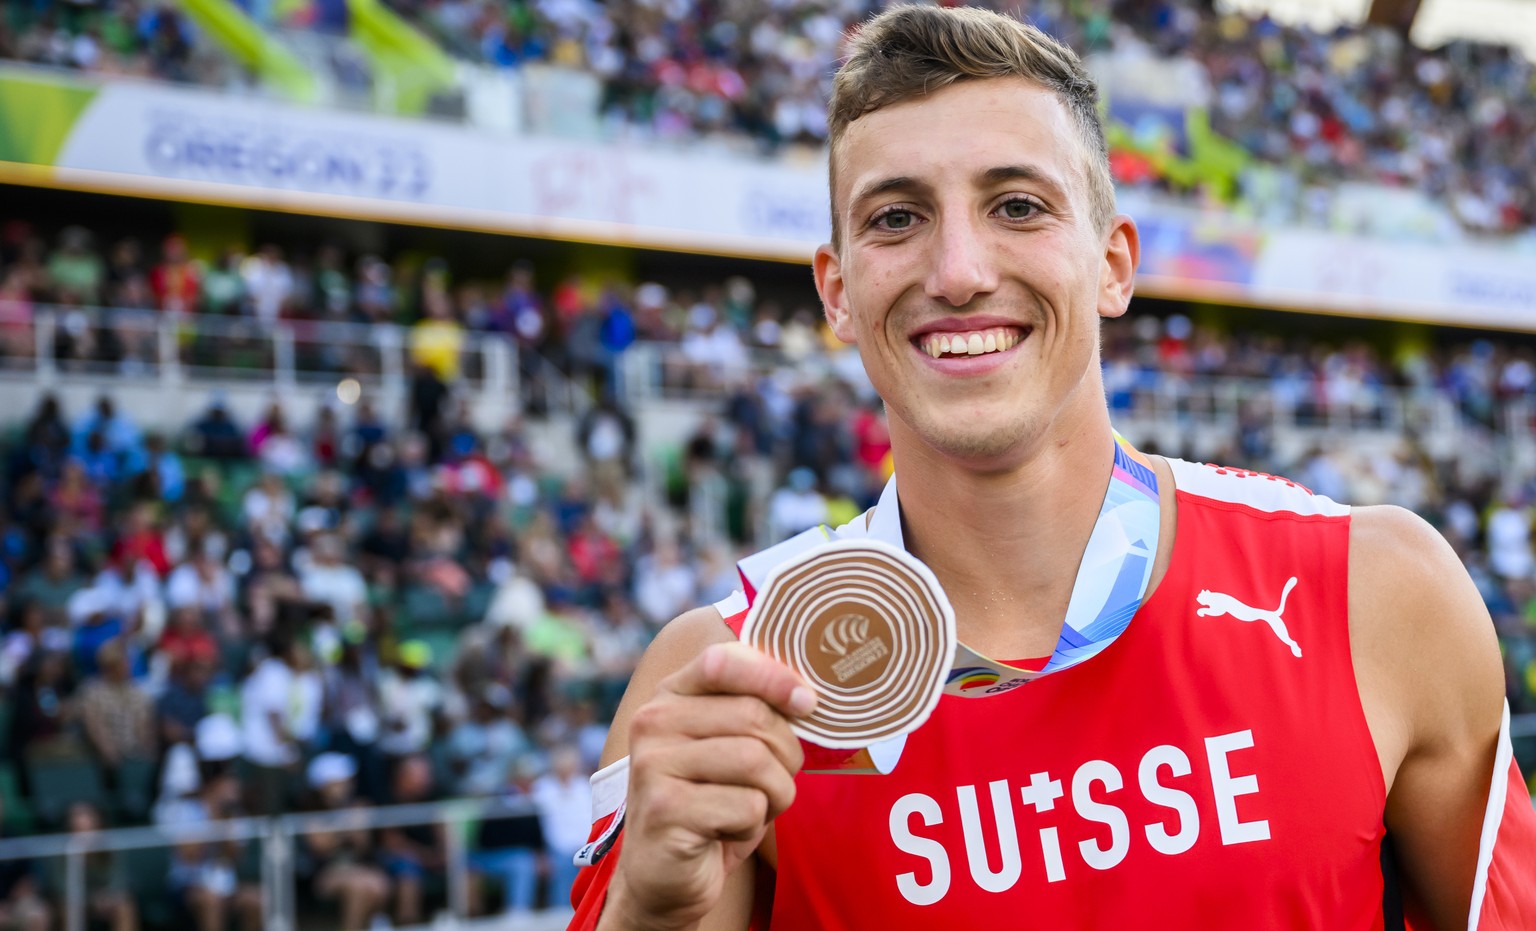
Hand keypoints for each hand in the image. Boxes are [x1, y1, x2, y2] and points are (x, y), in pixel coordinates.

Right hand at [610, 642, 814, 930]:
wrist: (665, 877)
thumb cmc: (711, 805)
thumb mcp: (729, 748)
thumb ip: (753, 711)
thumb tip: (806, 695)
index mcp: (670, 697)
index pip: (724, 661)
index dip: (773, 677)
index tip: (806, 703)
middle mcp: (653, 722)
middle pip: (754, 716)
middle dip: (785, 756)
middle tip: (773, 784)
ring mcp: (654, 765)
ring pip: (756, 762)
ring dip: (773, 795)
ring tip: (749, 810)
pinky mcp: (664, 809)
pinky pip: (746, 807)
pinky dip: (752, 827)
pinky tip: (725, 834)